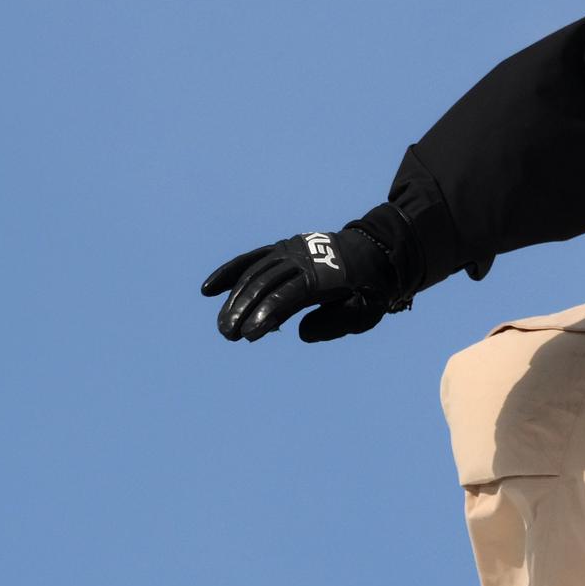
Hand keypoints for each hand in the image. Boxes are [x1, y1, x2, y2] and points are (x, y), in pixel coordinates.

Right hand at [201, 224, 405, 342]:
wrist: (375, 253)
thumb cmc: (371, 290)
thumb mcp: (366, 311)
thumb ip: (336, 322)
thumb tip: (300, 332)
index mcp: (325, 275)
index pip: (288, 295)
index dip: (267, 314)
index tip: (249, 335)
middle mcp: (302, 259)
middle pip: (264, 283)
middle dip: (242, 309)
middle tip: (228, 335)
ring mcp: (289, 251)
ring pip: (254, 273)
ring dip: (234, 300)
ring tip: (223, 327)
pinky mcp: (281, 250)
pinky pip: (251, 259)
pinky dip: (229, 272)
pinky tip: (208, 290)